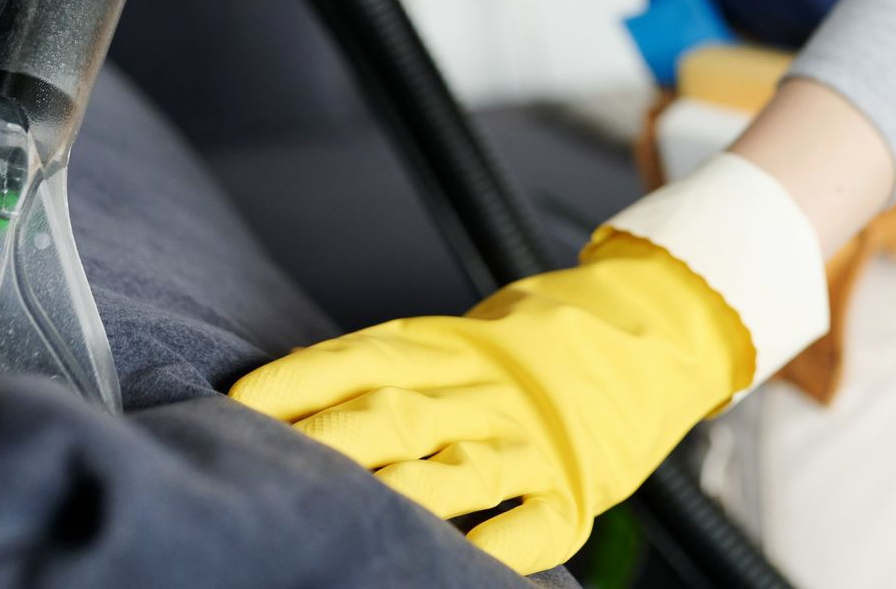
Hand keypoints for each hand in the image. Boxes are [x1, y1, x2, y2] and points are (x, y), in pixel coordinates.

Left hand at [230, 232, 752, 574]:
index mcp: (448, 347)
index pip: (361, 357)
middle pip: (398, 414)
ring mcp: (533, 440)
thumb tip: (283, 386)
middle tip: (270, 465)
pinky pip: (536, 525)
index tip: (241, 403)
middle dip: (332, 442)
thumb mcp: (459, 336)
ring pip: (461, 471)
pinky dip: (500, 549)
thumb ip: (387, 364)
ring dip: (403, 496)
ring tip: (351, 517)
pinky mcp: (579, 488)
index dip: (300, 381)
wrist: (653, 330)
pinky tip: (462, 569)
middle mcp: (485, 391)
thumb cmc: (529, 345)